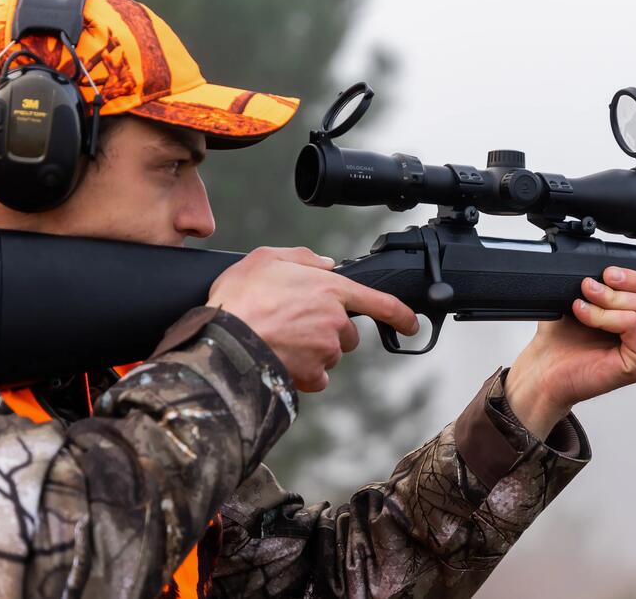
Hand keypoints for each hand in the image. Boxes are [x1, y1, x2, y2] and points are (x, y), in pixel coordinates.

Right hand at [206, 247, 417, 391]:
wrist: (224, 341)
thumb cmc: (240, 299)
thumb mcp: (265, 259)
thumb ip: (301, 258)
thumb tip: (324, 263)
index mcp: (330, 289)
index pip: (380, 302)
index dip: (400, 314)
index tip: (411, 324)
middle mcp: (335, 321)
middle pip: (348, 333)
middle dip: (330, 332)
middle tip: (296, 325)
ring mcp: (326, 351)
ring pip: (330, 355)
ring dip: (314, 351)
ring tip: (280, 341)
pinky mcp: (313, 375)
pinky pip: (318, 377)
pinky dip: (305, 372)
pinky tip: (283, 360)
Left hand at [506, 266, 635, 436]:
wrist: (545, 368)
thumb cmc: (568, 336)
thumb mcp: (597, 296)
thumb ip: (619, 281)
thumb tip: (620, 259)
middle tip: (604, 278)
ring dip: (613, 295)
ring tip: (586, 296)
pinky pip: (633, 324)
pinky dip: (605, 313)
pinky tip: (584, 312)